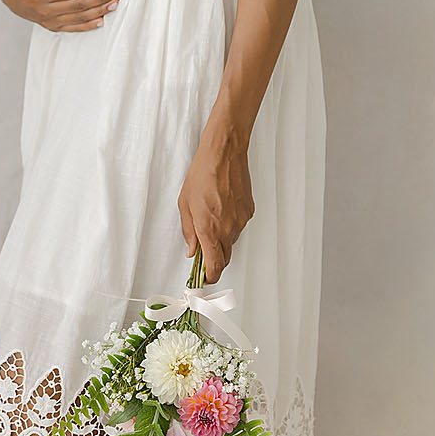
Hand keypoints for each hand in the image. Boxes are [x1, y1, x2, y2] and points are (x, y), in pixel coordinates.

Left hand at [177, 133, 253, 283]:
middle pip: (225, 256)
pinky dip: (230, 225)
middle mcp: (228, 229)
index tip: (206, 279)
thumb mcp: (185, 205)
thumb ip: (189, 231)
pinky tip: (222, 210)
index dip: (211, 275)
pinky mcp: (249, 212)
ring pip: (232, 241)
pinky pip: (239, 226)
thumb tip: (192, 249)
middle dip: (215, 260)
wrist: (224, 156)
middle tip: (204, 257)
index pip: (214, 264)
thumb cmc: (202, 176)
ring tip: (210, 223)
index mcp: (210, 229)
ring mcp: (241, 221)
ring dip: (221, 240)